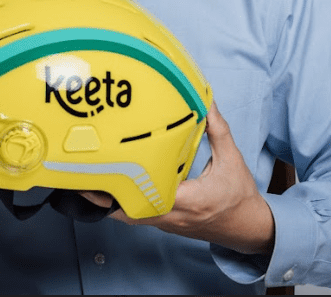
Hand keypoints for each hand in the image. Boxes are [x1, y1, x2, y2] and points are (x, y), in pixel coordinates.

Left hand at [80, 101, 274, 254]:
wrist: (249, 229)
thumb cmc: (240, 195)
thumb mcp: (232, 159)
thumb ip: (217, 130)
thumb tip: (206, 101)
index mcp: (189, 200)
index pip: (151, 196)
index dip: (126, 188)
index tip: (107, 172)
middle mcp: (173, 215)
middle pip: (130, 212)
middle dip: (104, 198)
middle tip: (81, 179)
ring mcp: (167, 223)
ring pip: (130, 217)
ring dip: (109, 204)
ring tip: (87, 183)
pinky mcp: (166, 224)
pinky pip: (138, 217)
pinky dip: (121, 206)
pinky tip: (110, 191)